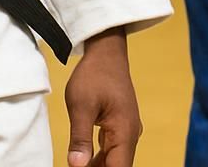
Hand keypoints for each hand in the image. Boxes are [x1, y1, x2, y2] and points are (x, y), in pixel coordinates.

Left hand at [63, 28, 140, 166]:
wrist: (106, 52)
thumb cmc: (94, 75)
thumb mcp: (81, 106)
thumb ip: (80, 138)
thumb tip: (77, 166)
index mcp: (124, 131)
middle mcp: (130, 134)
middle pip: (117, 166)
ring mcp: (127, 130)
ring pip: (115, 160)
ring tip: (77, 166)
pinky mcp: (120, 126)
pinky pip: (113, 150)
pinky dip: (99, 159)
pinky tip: (84, 161)